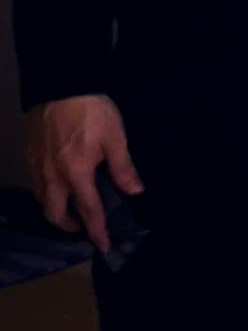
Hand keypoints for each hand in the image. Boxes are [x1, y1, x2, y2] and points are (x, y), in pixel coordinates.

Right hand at [25, 94, 140, 252]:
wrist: (59, 85)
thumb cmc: (91, 112)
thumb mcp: (116, 139)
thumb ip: (123, 168)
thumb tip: (134, 191)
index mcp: (75, 174)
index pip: (88, 211)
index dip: (97, 231)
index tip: (103, 245)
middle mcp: (51, 176)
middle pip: (55, 214)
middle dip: (70, 225)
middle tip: (86, 225)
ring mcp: (36, 166)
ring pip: (43, 200)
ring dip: (57, 209)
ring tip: (74, 206)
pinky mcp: (29, 155)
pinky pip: (37, 183)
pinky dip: (49, 192)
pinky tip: (60, 184)